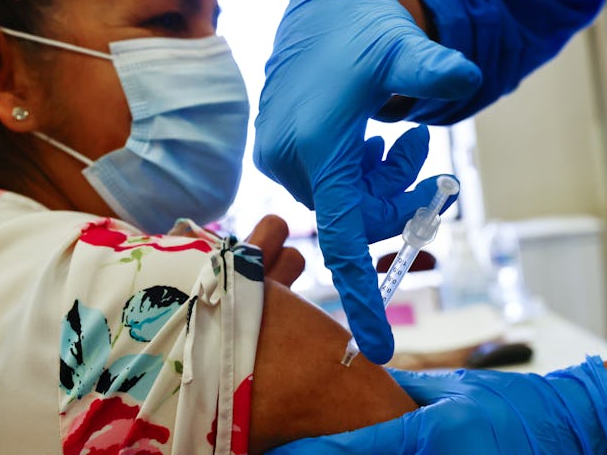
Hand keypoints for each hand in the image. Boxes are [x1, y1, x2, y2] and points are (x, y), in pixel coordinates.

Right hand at [253, 0, 478, 363]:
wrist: (314, 9)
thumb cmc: (355, 28)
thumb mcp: (398, 46)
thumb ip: (431, 68)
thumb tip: (466, 79)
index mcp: (317, 150)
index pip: (342, 239)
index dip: (362, 296)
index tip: (378, 346)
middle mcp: (290, 162)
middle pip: (355, 218)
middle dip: (395, 199)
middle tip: (425, 159)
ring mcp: (281, 158)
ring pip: (343, 201)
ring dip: (379, 182)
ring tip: (401, 139)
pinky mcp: (281, 152)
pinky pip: (328, 185)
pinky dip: (358, 174)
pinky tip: (371, 140)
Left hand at [265, 356, 606, 453]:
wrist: (563, 427)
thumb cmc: (506, 403)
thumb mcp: (449, 390)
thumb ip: (401, 393)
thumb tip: (358, 387)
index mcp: (426, 432)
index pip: (351, 447)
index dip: (308, 452)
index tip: (272, 451)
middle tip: (280, 454)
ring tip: (311, 453)